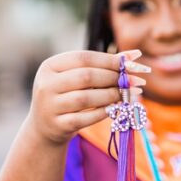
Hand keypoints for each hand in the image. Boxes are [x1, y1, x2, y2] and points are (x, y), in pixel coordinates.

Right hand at [27, 49, 148, 145]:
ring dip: (112, 95)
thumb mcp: (77, 77)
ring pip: (86, 98)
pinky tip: (116, 108)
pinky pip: (86, 118)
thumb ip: (103, 65)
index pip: (83, 58)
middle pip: (85, 76)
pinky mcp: (58, 125)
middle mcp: (46, 85)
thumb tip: (135, 54)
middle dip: (114, 78)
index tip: (133, 65)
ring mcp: (49, 106)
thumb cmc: (67, 95)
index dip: (110, 60)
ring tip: (128, 95)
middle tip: (136, 81)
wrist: (45, 126)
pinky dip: (104, 112)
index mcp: (49, 66)